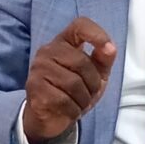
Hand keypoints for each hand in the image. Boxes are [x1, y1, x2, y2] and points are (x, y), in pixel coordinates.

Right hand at [22, 17, 116, 142]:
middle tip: (90, 93)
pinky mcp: (34, 88)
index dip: (96, 33)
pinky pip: (63, 100)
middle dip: (93, 83)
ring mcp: (39, 69)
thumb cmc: (73, 92)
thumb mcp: (96, 74)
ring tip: (79, 102)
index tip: (108, 47)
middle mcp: (48, 51)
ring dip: (84, 99)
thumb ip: (104, 59)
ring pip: (73, 83)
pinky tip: (69, 109)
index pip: (79, 26)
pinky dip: (73, 109)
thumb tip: (110, 48)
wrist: (49, 117)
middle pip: (81, 61)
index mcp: (65, 42)